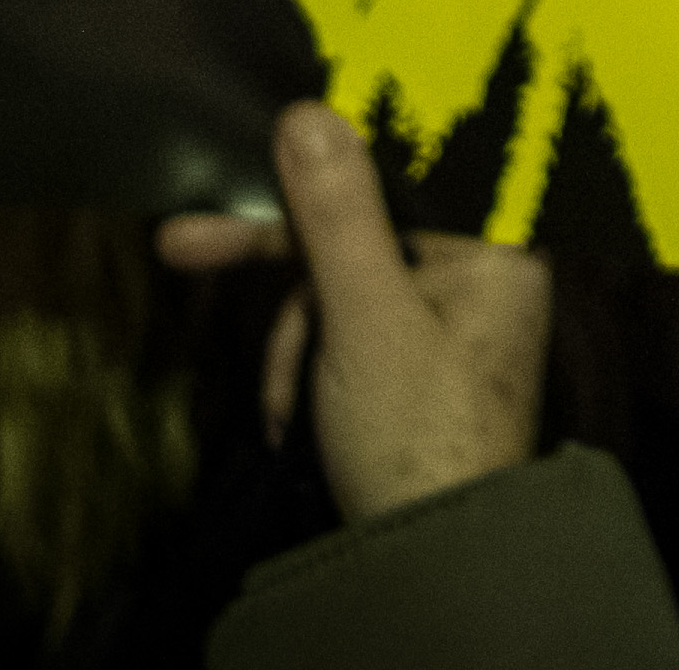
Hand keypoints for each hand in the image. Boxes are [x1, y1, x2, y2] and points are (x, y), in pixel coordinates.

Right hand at [154, 101, 548, 524]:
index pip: (404, 166)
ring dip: (296, 339)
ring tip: (289, 406)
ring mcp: (445, 322)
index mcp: (495, 246)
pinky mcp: (411, 364)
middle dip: (278, 260)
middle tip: (182, 241)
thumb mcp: (365, 316)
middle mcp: (479, 273)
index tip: (257, 141)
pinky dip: (309, 367)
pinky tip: (296, 418)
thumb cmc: (419, 440)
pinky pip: (345, 330)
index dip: (325, 159)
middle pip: (360, 227)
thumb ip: (335, 215)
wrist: (429, 565)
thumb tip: (310, 113)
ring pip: (340, 284)